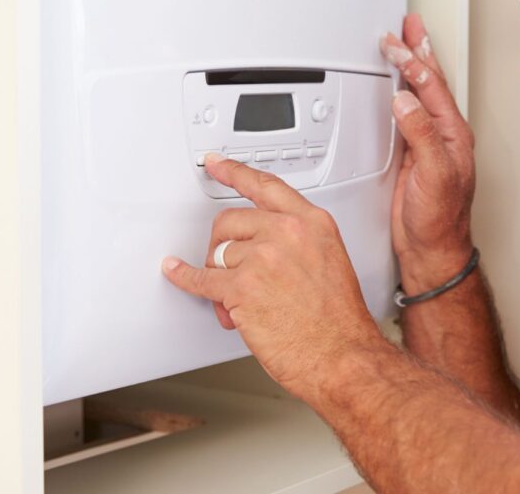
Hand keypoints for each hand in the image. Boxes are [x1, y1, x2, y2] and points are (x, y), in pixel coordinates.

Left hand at [162, 156, 384, 400]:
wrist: (342, 355)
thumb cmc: (339, 320)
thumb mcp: (330, 261)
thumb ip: (299, 243)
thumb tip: (264, 246)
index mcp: (312, 223)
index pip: (266, 186)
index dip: (236, 172)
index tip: (218, 164)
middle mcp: (287, 233)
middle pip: (232, 220)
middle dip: (224, 244)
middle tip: (231, 267)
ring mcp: (263, 258)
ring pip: (218, 254)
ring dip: (220, 276)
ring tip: (236, 300)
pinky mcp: (241, 287)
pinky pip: (201, 279)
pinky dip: (185, 277)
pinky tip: (177, 272)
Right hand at [381, 13, 476, 288]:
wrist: (431, 250)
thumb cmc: (440, 219)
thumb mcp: (434, 174)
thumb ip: (421, 135)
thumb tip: (406, 100)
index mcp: (452, 134)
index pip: (430, 87)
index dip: (411, 61)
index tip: (393, 44)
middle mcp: (442, 135)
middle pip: (430, 82)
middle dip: (418, 50)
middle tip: (408, 24)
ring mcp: (427, 143)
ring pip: (419, 94)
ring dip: (412, 66)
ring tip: (406, 42)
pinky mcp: (412, 155)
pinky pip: (405, 113)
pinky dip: (399, 92)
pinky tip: (394, 86)